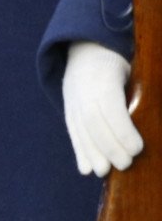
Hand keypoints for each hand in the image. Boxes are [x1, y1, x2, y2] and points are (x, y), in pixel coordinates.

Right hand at [64, 41, 144, 176]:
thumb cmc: (122, 64)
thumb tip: (157, 111)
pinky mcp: (67, 107)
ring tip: (103, 173)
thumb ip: (144, 90)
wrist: (86, 48)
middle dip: (108, 145)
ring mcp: (72, 97)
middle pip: (92, 120)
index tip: (137, 149)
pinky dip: (79, 151)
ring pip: (79, 127)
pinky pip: (71, 130)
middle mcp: (82, 86)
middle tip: (125, 165)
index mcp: (103, 74)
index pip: (110, 106)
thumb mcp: (135, 69)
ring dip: (91, 153)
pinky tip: (85, 169)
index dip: (122, 129)